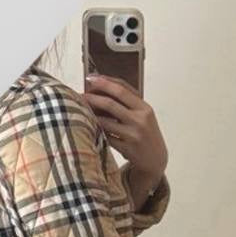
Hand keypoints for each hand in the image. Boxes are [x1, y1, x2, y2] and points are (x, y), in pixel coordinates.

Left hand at [82, 73, 167, 198]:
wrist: (155, 159)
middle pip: (111, 104)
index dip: (105, 82)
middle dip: (93, 98)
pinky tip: (88, 126)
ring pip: (105, 122)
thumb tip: (101, 90)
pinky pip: (105, 137)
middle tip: (80, 95)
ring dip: (90, 116)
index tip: (91, 77)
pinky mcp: (126, 148)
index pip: (123, 89)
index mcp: (145, 107)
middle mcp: (140, 119)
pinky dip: (96, 131)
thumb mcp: (142, 115)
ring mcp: (133, 134)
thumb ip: (127, 104)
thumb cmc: (144, 133)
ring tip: (81, 111)